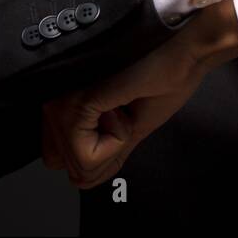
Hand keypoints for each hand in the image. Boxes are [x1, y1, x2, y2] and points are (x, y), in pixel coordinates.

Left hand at [41, 0, 237, 187]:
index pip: (54, 157)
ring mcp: (67, 99)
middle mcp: (59, 99)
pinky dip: (113, 143)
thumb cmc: (165, 80)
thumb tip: (81, 181)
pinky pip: (84, 151)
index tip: (118, 124)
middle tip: (119, 119)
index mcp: (70, 105)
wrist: (184, 56)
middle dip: (94, 155)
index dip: (89, 158)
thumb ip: (104, 152)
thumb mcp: (131, 126)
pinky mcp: (81, 100)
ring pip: (71, 159)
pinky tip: (124, 114)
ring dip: (106, 148)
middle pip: (57, 161)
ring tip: (122, 111)